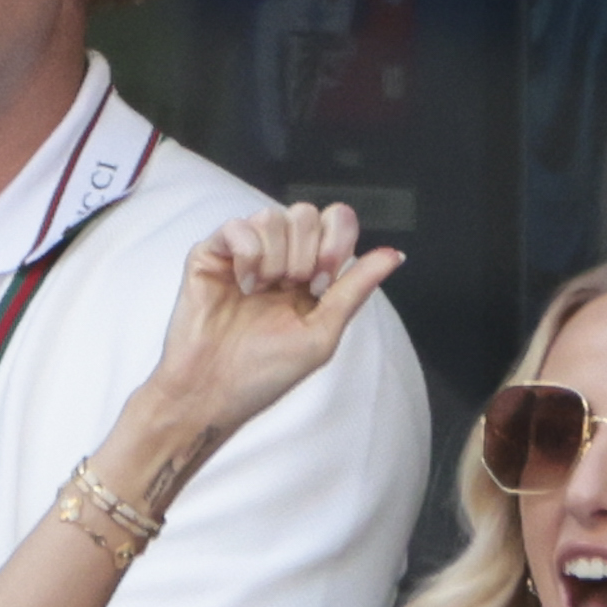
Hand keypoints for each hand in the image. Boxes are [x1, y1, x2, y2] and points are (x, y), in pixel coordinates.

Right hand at [144, 203, 403, 451]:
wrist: (211, 393)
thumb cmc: (263, 374)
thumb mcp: (322, 334)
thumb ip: (355, 290)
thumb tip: (395, 255)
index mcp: (310, 273)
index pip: (336, 221)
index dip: (336, 242)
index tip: (322, 284)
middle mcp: (279, 257)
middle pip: (305, 213)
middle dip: (306, 254)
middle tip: (292, 290)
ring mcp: (244, 253)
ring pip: (272, 216)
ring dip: (276, 258)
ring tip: (262, 293)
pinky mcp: (211, 254)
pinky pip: (237, 226)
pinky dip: (247, 255)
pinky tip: (243, 286)